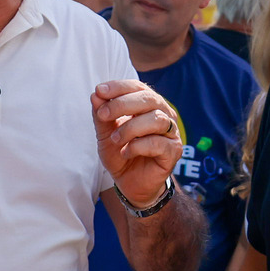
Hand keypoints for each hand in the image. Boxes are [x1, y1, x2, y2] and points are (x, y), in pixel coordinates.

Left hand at [94, 80, 179, 209]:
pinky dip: (137, 146)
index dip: (119, 87)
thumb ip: (101, 116)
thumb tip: (96, 95)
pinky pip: (158, 143)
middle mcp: (164, 114)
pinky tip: (126, 152)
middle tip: (103, 114)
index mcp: (149, 105)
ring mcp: (171, 133)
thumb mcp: (105, 134)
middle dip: (123, 104)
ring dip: (130, 128)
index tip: (100, 91)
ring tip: (114, 140)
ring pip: (156, 119)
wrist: (130, 183)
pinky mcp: (174, 151)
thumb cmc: (120, 153)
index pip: (138, 87)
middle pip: (149, 99)